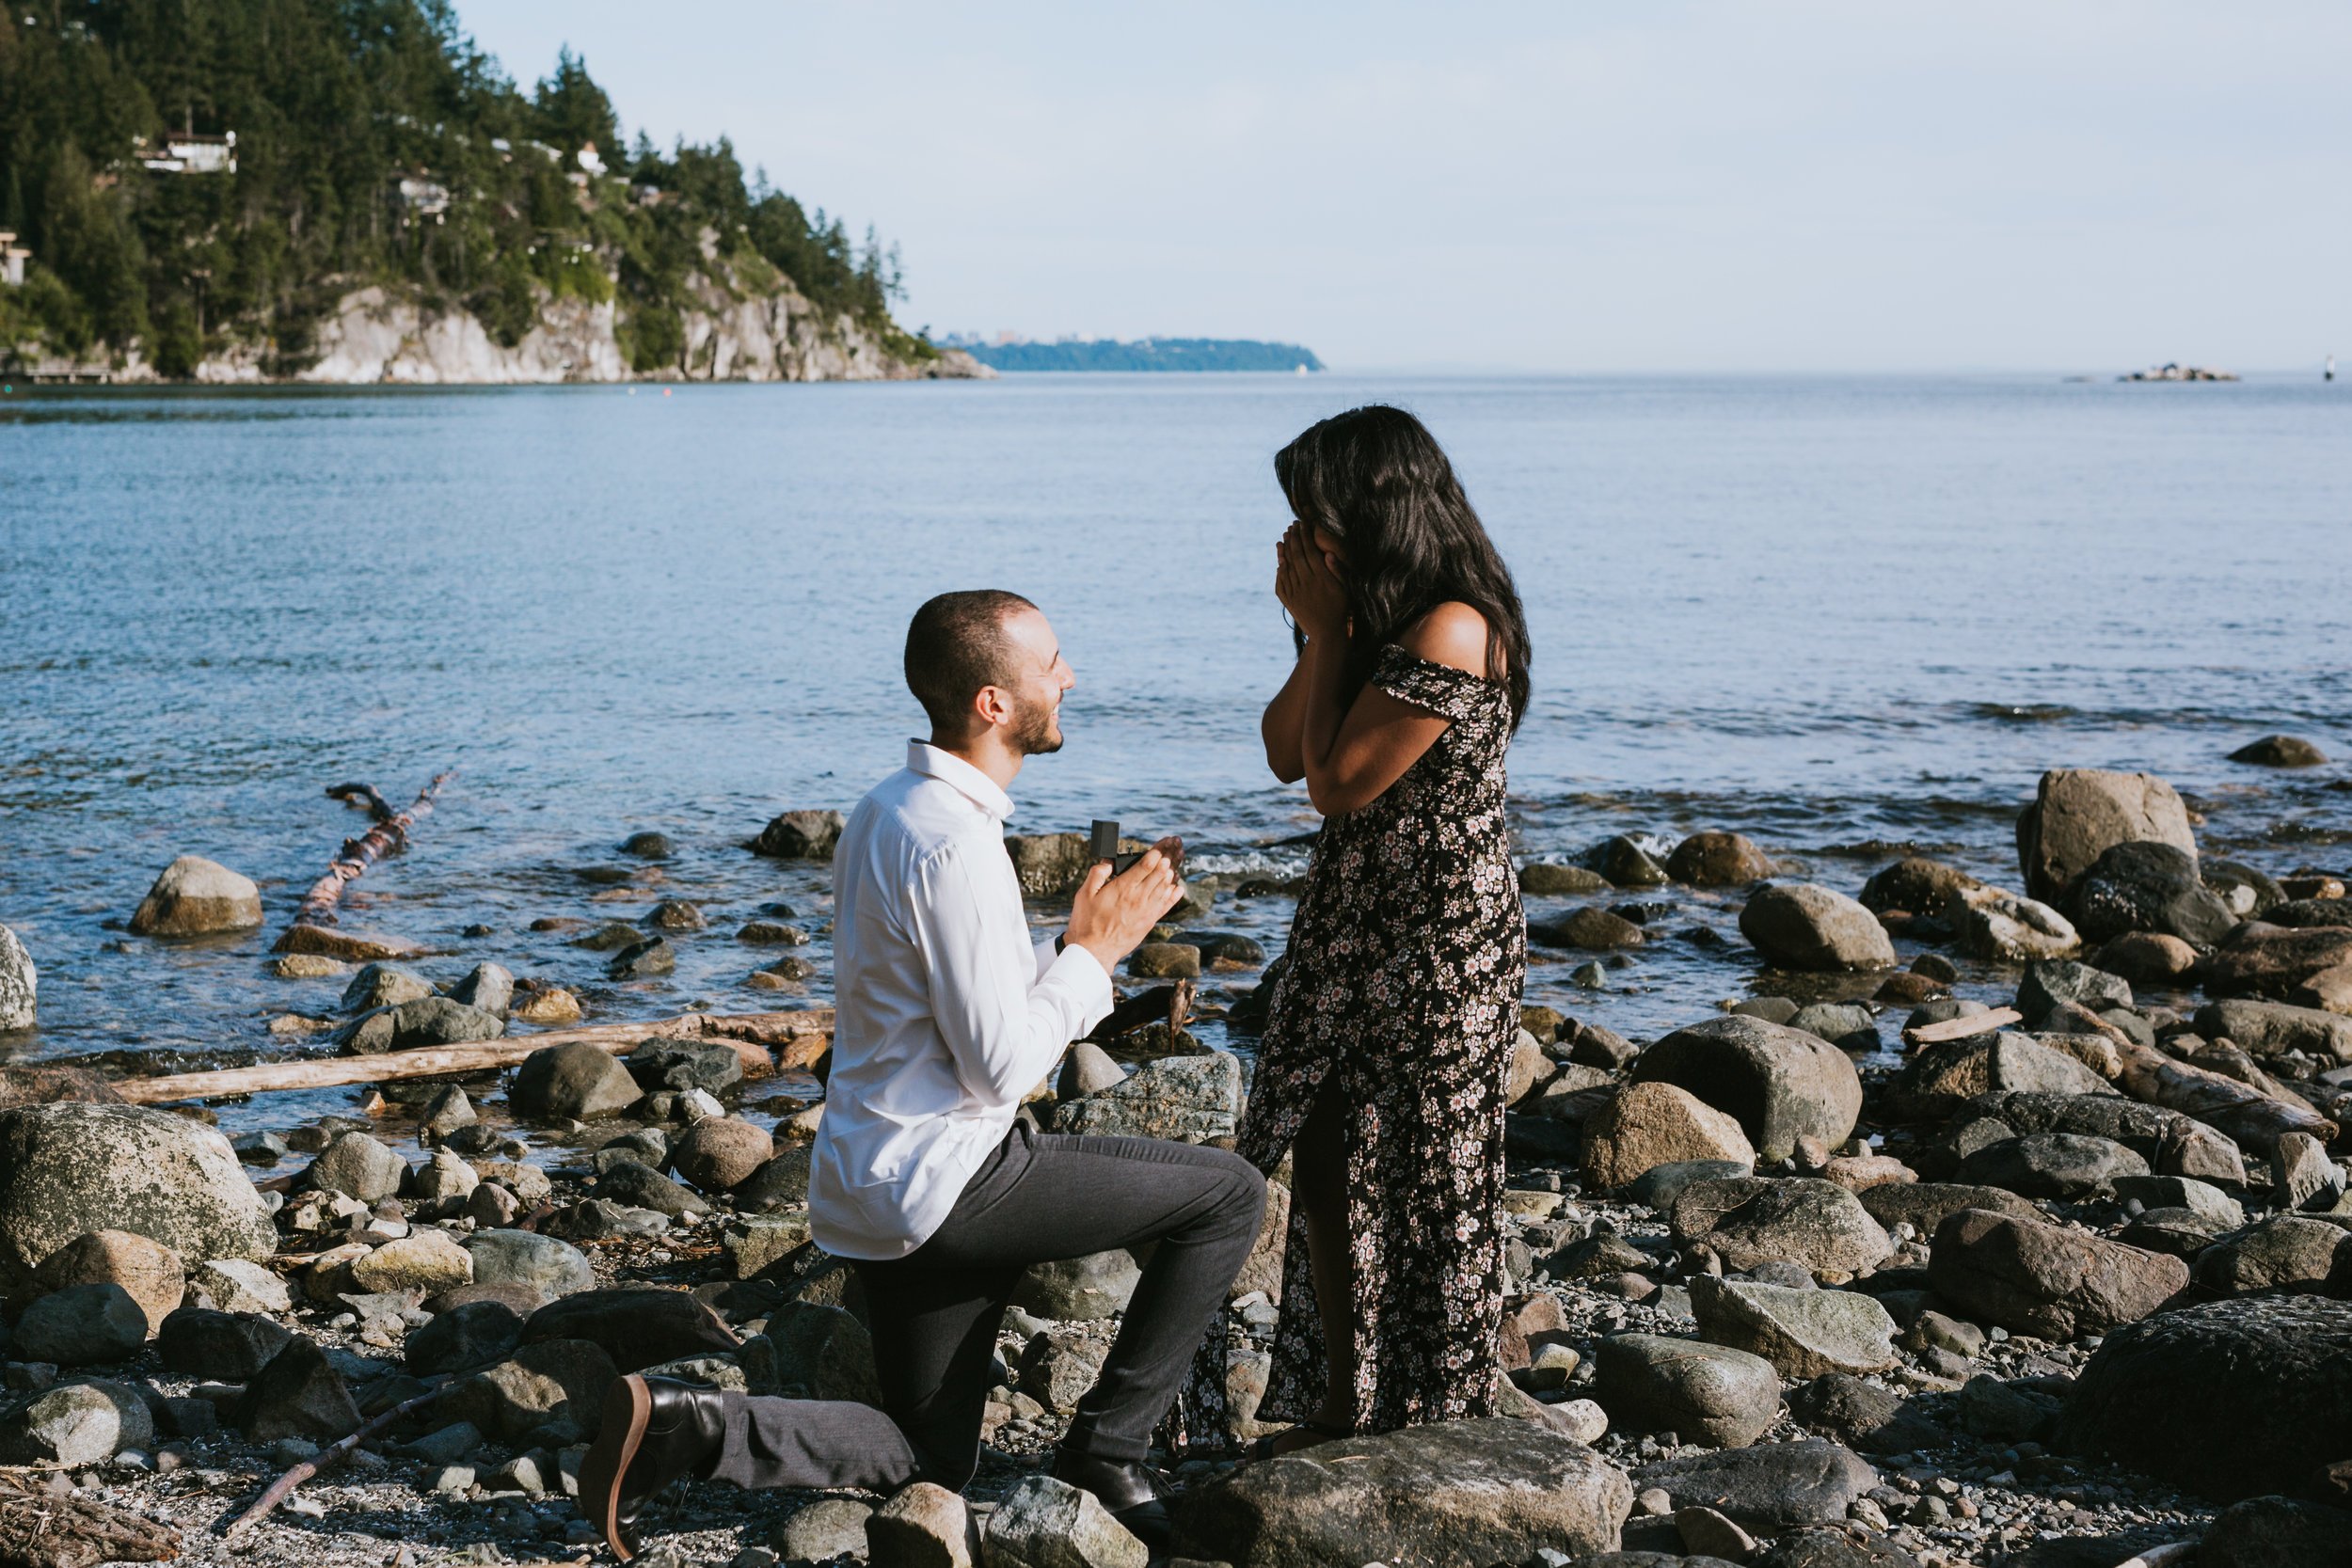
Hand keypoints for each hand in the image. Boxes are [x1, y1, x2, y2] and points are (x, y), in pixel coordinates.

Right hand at [1066, 838, 1184, 972]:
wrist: (1095, 950)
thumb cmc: (1087, 923)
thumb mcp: (1084, 894)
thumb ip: (1097, 875)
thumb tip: (1107, 863)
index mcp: (1123, 887)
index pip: (1145, 866)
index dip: (1155, 854)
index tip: (1158, 849)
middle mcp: (1138, 897)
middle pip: (1158, 874)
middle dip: (1164, 862)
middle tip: (1168, 854)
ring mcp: (1146, 910)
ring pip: (1164, 888)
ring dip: (1169, 876)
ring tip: (1170, 867)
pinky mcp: (1149, 922)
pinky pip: (1166, 905)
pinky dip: (1173, 895)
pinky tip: (1177, 888)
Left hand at [1275, 521, 1349, 642]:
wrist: (1329, 634)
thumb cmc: (1342, 610)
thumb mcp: (1345, 589)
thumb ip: (1337, 570)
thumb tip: (1328, 553)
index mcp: (1321, 577)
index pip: (1309, 550)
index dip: (1305, 535)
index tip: (1302, 524)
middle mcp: (1306, 583)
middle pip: (1296, 555)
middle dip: (1293, 538)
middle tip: (1291, 526)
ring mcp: (1296, 592)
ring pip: (1286, 567)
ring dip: (1284, 551)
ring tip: (1283, 538)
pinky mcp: (1290, 602)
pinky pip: (1281, 583)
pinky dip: (1279, 571)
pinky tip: (1280, 563)